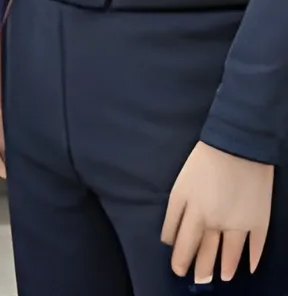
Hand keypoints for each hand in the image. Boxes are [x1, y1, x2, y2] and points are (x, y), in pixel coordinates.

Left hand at [163, 142, 273, 283]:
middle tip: (196, 280)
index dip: (180, 257)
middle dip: (199, 268)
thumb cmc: (202, 161)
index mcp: (192, 211)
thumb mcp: (180, 185)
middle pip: (205, 250)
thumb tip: (168, 238)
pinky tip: (249, 269)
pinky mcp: (258, 222)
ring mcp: (238, 224)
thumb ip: (175, 213)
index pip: (183, 242)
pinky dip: (252, 259)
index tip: (177, 268)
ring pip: (229, 253)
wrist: (237, 147)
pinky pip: (256, 247)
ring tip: (223, 278)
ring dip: (225, 267)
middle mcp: (213, 222)